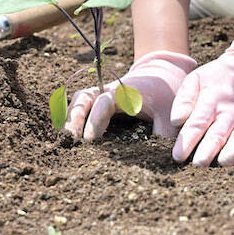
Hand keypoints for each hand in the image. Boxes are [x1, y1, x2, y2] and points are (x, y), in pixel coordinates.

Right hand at [65, 50, 197, 141]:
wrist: (160, 76)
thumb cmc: (165, 96)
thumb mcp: (169, 115)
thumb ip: (165, 134)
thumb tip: (165, 158)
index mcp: (126, 92)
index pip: (104, 102)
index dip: (96, 119)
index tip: (91, 139)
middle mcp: (108, 90)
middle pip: (84, 98)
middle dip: (75, 118)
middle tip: (70, 141)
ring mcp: (100, 94)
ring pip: (78, 100)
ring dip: (69, 118)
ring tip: (64, 140)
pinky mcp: (95, 101)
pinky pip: (78, 105)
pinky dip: (70, 117)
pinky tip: (67, 137)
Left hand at [170, 24, 233, 166]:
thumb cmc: (218, 77)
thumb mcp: (196, 78)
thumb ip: (184, 99)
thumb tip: (176, 121)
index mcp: (211, 101)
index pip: (197, 124)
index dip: (187, 141)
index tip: (177, 156)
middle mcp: (230, 112)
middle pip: (218, 135)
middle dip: (207, 152)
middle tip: (197, 165)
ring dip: (231, 153)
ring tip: (221, 163)